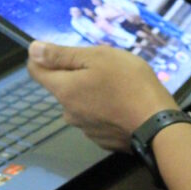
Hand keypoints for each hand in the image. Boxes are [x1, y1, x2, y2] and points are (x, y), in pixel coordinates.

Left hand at [27, 42, 176, 150]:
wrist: (158, 124)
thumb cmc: (128, 83)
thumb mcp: (97, 57)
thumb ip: (63, 55)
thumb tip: (32, 50)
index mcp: (64, 90)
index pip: (36, 71)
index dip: (43, 56)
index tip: (64, 50)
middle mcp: (68, 112)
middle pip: (61, 86)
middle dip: (76, 73)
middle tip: (104, 66)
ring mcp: (85, 129)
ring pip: (80, 102)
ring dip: (91, 91)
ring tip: (118, 84)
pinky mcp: (102, 139)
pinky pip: (95, 117)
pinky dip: (103, 108)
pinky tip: (122, 103)